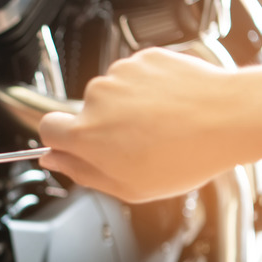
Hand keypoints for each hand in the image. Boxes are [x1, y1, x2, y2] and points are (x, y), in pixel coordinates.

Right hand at [38, 47, 257, 202]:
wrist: (229, 119)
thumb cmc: (184, 156)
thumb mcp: (128, 187)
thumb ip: (82, 173)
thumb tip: (54, 161)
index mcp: (86, 135)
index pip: (47, 128)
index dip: (58, 140)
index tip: (72, 147)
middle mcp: (96, 99)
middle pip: (85, 113)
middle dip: (103, 127)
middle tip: (134, 145)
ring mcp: (120, 76)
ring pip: (111, 94)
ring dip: (126, 108)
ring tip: (158, 125)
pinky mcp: (142, 59)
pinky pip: (134, 76)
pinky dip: (146, 90)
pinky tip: (167, 107)